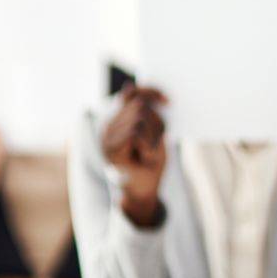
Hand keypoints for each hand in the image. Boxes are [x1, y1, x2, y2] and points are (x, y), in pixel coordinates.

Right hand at [101, 85, 167, 226]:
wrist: (144, 191)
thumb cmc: (150, 161)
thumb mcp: (153, 132)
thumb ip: (145, 112)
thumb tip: (131, 87)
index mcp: (119, 118)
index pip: (132, 93)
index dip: (151, 92)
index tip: (169, 102)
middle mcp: (109, 125)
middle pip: (140, 106)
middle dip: (157, 122)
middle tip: (158, 141)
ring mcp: (107, 137)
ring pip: (139, 118)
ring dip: (153, 136)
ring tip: (150, 151)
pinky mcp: (110, 149)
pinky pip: (135, 133)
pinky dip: (148, 144)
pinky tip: (145, 155)